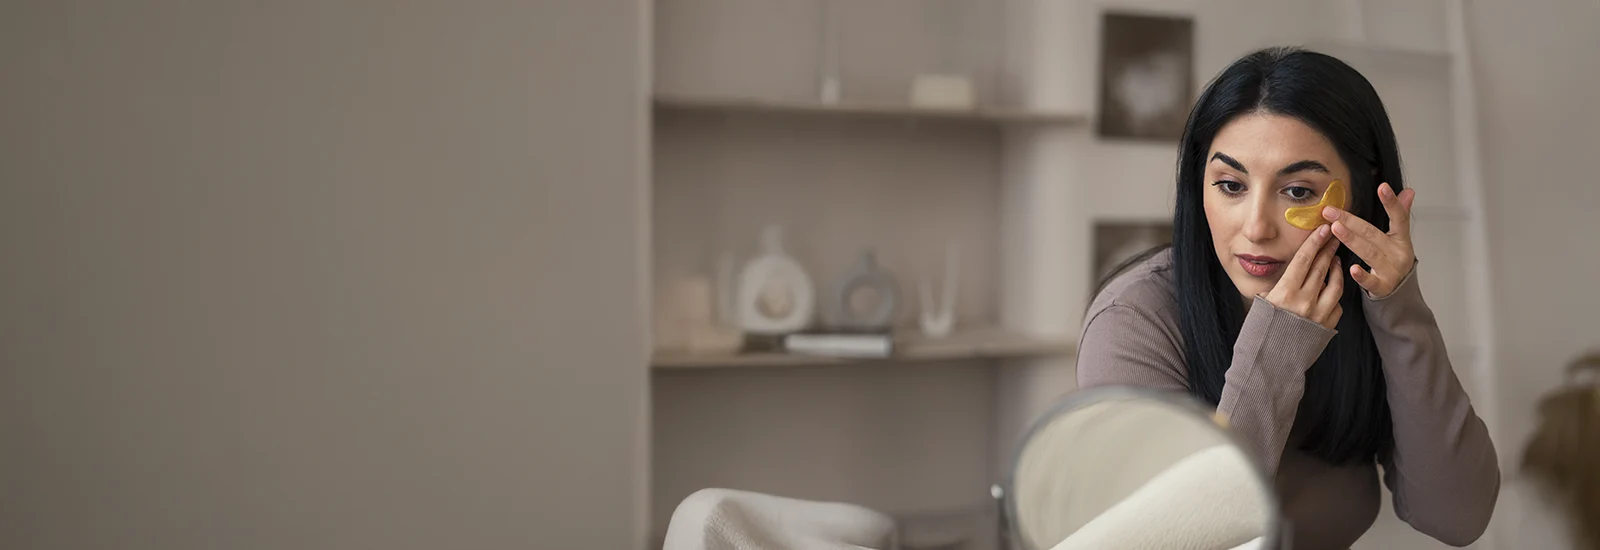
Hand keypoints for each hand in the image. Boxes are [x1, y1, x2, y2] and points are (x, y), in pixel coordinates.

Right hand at [1263, 223, 1344, 329]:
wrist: (1269, 364)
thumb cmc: (1259, 334)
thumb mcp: (1262, 305)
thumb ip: (1277, 288)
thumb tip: (1290, 275)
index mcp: (1285, 293)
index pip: (1303, 260)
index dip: (1314, 242)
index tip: (1322, 230)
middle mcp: (1304, 301)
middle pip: (1321, 268)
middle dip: (1328, 249)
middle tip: (1333, 236)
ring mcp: (1319, 315)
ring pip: (1335, 284)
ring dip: (1336, 270)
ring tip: (1335, 261)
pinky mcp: (1328, 327)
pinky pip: (1337, 305)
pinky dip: (1335, 295)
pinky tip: (1332, 289)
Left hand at [1322, 183, 1416, 298]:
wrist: (1399, 291)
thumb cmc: (1393, 259)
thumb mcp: (1399, 237)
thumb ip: (1400, 214)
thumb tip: (1408, 191)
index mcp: (1401, 239)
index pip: (1399, 218)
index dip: (1391, 203)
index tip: (1382, 187)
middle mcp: (1398, 253)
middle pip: (1373, 234)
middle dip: (1351, 221)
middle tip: (1331, 211)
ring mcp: (1391, 270)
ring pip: (1369, 253)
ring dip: (1351, 240)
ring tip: (1335, 228)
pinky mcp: (1383, 287)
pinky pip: (1371, 281)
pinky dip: (1362, 275)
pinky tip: (1351, 268)